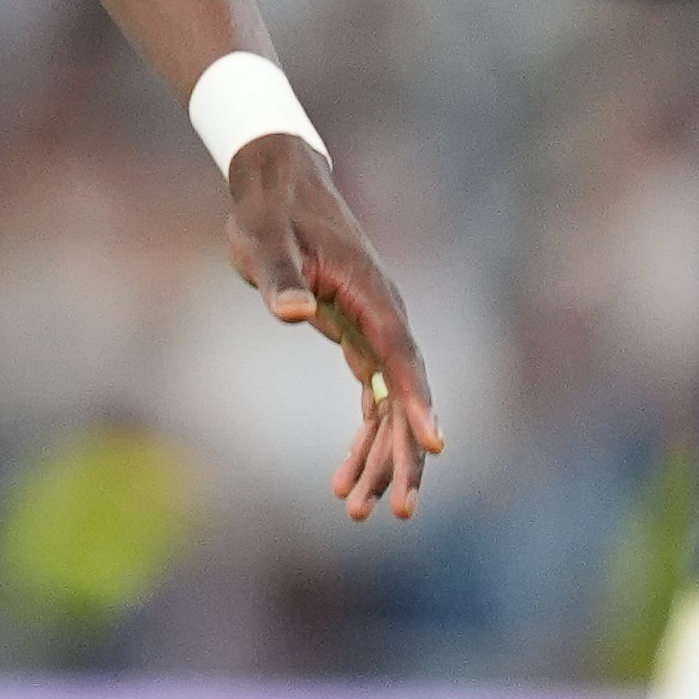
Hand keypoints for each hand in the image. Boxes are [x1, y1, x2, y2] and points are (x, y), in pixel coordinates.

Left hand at [226, 137, 444, 521]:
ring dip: (383, 457)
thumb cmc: (269, 213)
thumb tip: (295, 311)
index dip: (417, 401)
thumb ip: (279, 276)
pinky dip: (365, 438)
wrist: (278, 187)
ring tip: (362, 511)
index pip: (399, 354)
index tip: (433, 444)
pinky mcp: (358, 337)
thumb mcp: (265, 240)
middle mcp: (383, 314)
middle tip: (398, 509)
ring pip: (392, 404)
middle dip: (405, 453)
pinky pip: (373, 398)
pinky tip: (348, 479)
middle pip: (405, 392)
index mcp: (369, 291)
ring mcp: (374, 328)